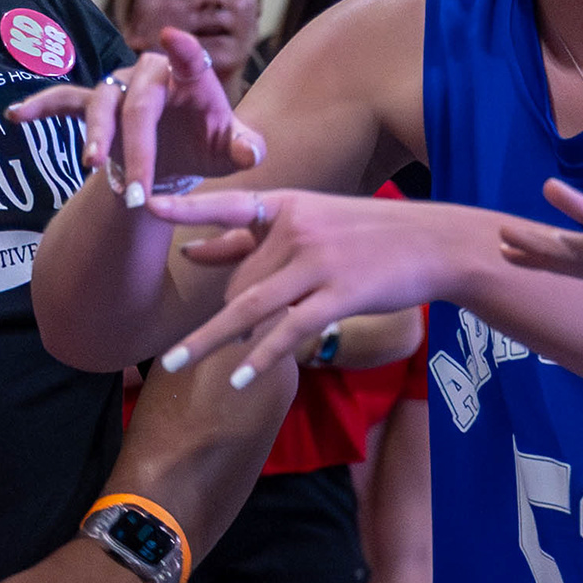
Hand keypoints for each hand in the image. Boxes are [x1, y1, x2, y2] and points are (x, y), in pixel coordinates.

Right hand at [14, 28, 264, 202]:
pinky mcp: (95, 104)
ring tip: (92, 165)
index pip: (191, 62)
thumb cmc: (209, 145)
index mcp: (192, 79)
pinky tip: (17, 117)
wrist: (181, 152)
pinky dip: (41, 106)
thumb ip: (244, 149)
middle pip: (140, 105)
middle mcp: (152, 75)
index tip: (173, 38)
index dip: (184, 51)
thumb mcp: (231, 151)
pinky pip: (65, 101)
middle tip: (140, 193)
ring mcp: (120, 87)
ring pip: (102, 103)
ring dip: (96, 135)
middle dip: (139, 151)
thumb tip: (250, 152)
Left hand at [142, 187, 472, 385]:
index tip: (146, 204)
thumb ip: (250, 238)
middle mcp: (298, 229)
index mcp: (287, 206)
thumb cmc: (369, 236)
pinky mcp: (340, 294)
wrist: (435, 243)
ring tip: (175, 363)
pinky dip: (263, 356)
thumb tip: (193, 252)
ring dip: (211, 340)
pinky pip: (290, 330)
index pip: (227, 206)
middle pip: (239, 278)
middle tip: (210, 345)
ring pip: (252, 305)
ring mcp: (319, 262)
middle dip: (224, 316)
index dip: (186, 208)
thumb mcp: (311, 224)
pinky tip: (240, 378)